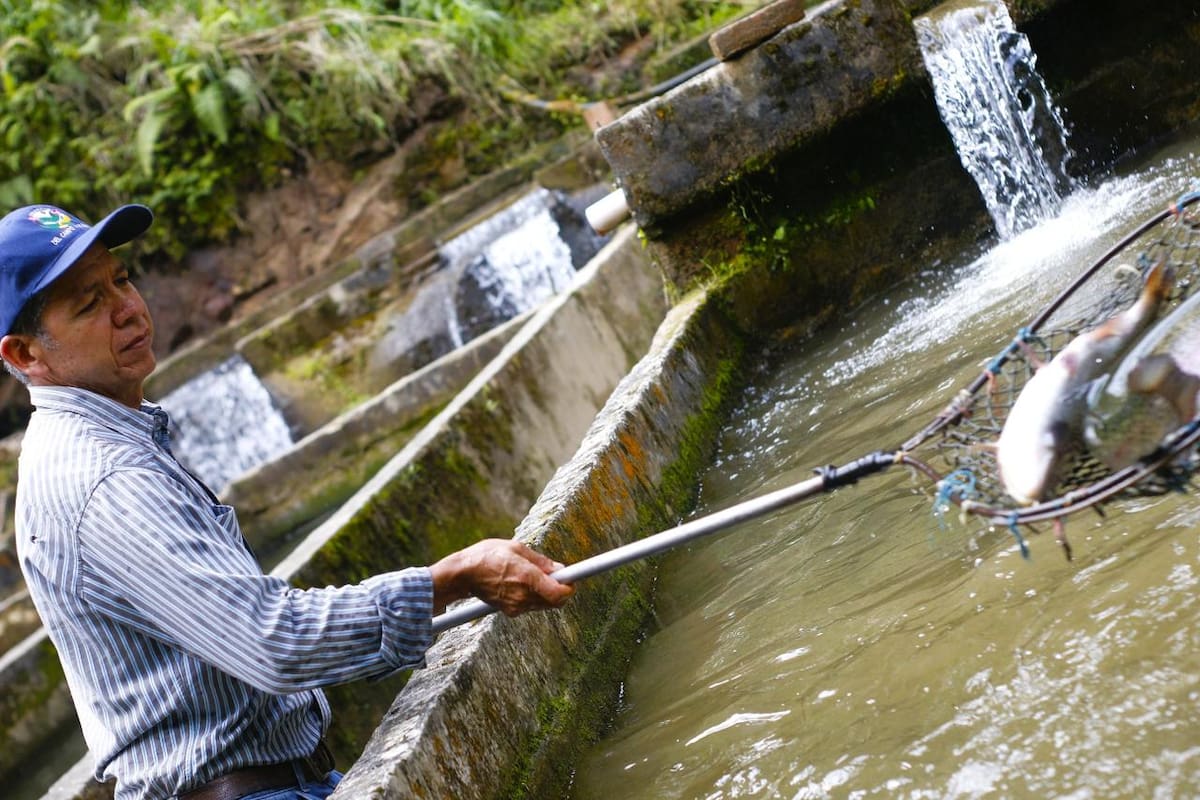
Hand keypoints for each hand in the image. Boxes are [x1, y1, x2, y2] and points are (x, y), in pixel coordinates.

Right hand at [429, 539, 574, 616]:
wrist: (462, 575)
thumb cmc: (487, 556)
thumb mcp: (516, 548)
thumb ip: (540, 561)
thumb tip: (559, 569)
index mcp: (527, 578)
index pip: (560, 594)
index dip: (570, 588)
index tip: (572, 579)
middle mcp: (524, 596)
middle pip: (555, 601)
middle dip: (559, 588)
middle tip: (553, 573)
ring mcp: (516, 606)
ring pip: (544, 604)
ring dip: (545, 592)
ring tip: (530, 574)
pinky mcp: (510, 611)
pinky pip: (531, 605)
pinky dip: (533, 596)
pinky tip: (520, 582)